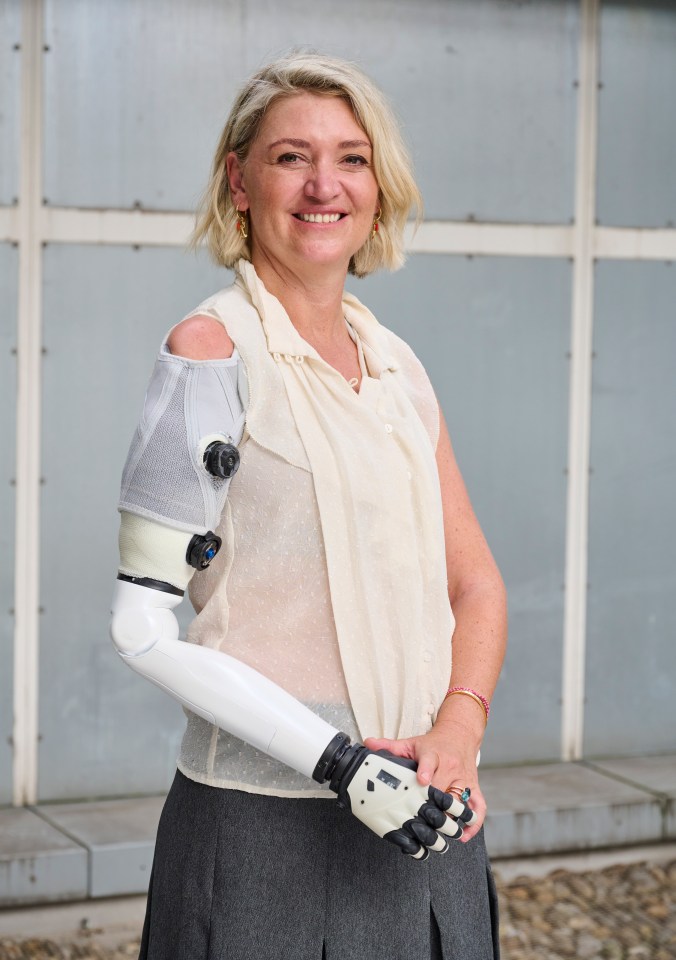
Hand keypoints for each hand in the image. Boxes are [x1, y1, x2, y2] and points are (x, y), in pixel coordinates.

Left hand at [324, 741, 475, 859]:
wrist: (460, 735)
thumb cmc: (433, 744)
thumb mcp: (411, 743)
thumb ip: (390, 746)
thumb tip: (367, 744)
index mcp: (433, 754)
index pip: (430, 761)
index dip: (425, 771)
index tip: (422, 780)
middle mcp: (450, 767)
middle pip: (443, 788)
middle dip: (433, 806)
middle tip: (422, 824)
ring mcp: (463, 779)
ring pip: (460, 801)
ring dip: (452, 818)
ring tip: (441, 835)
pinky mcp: (474, 787)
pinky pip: (479, 806)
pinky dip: (473, 822)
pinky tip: (464, 835)